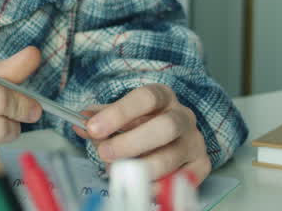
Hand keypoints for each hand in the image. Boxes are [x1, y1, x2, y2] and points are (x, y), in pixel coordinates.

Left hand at [73, 84, 210, 185]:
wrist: (174, 134)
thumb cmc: (142, 122)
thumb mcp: (121, 114)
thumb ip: (101, 117)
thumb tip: (80, 122)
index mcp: (163, 96)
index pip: (145, 97)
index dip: (118, 113)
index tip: (93, 127)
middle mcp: (183, 116)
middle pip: (164, 127)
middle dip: (131, 143)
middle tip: (104, 153)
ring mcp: (194, 141)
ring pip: (171, 157)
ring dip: (140, 168)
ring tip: (117, 172)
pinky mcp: (201, 165)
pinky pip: (182, 179)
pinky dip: (158, 185)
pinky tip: (141, 185)